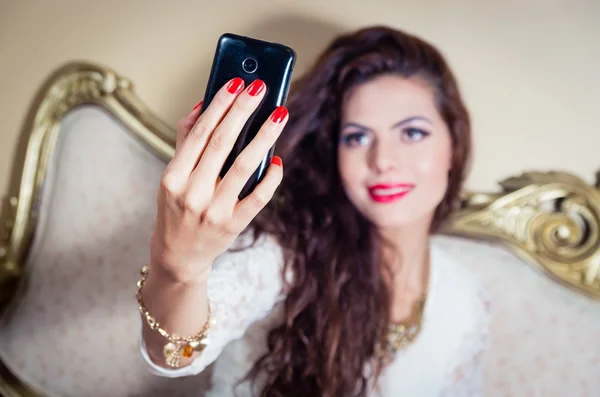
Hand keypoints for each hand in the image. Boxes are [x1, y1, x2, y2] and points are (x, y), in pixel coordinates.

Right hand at [150, 78, 286, 283]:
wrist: (178, 257)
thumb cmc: (176, 210)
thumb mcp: (172, 177)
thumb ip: (185, 142)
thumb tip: (202, 105)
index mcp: (173, 177)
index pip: (199, 133)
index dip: (219, 105)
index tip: (236, 82)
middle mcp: (192, 193)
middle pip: (222, 143)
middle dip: (242, 111)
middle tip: (261, 88)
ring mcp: (214, 211)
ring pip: (244, 166)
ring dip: (264, 137)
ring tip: (279, 114)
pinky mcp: (234, 225)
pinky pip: (258, 198)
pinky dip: (271, 178)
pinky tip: (277, 160)